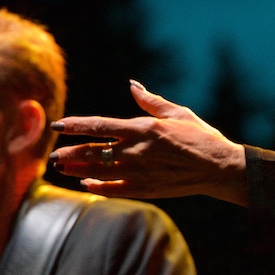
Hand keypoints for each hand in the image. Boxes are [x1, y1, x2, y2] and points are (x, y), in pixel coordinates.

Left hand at [50, 80, 248, 205]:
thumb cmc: (202, 137)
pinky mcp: (145, 189)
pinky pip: (112, 189)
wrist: (220, 168)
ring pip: (97, 171)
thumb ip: (151, 102)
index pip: (99, 125)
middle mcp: (137, 151)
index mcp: (144, 129)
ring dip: (76, 168)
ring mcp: (139, 172)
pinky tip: (87, 182)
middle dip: (69, 152)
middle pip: (91, 151)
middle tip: (54, 154)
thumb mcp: (178, 113)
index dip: (75, 125)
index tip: (58, 125)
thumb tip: (132, 85)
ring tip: (63, 167)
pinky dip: (96, 186)